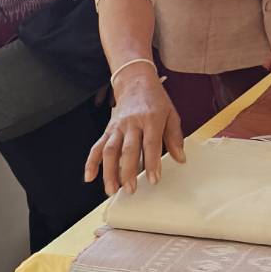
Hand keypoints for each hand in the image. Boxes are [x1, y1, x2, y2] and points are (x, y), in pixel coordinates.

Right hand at [85, 66, 183, 195]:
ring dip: (109, 171)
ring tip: (111, 190)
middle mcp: (132, 123)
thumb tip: (180, 159)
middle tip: (130, 189)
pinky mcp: (108, 129)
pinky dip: (91, 162)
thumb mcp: (171, 114)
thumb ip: (175, 137)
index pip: (150, 143)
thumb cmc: (156, 100)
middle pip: (128, 149)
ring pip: (110, 150)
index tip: (153, 179)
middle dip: (128, 171)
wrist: (135, 81)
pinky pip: (97, 146)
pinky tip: (89, 177)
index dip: (151, 162)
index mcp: (151, 119)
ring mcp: (117, 126)